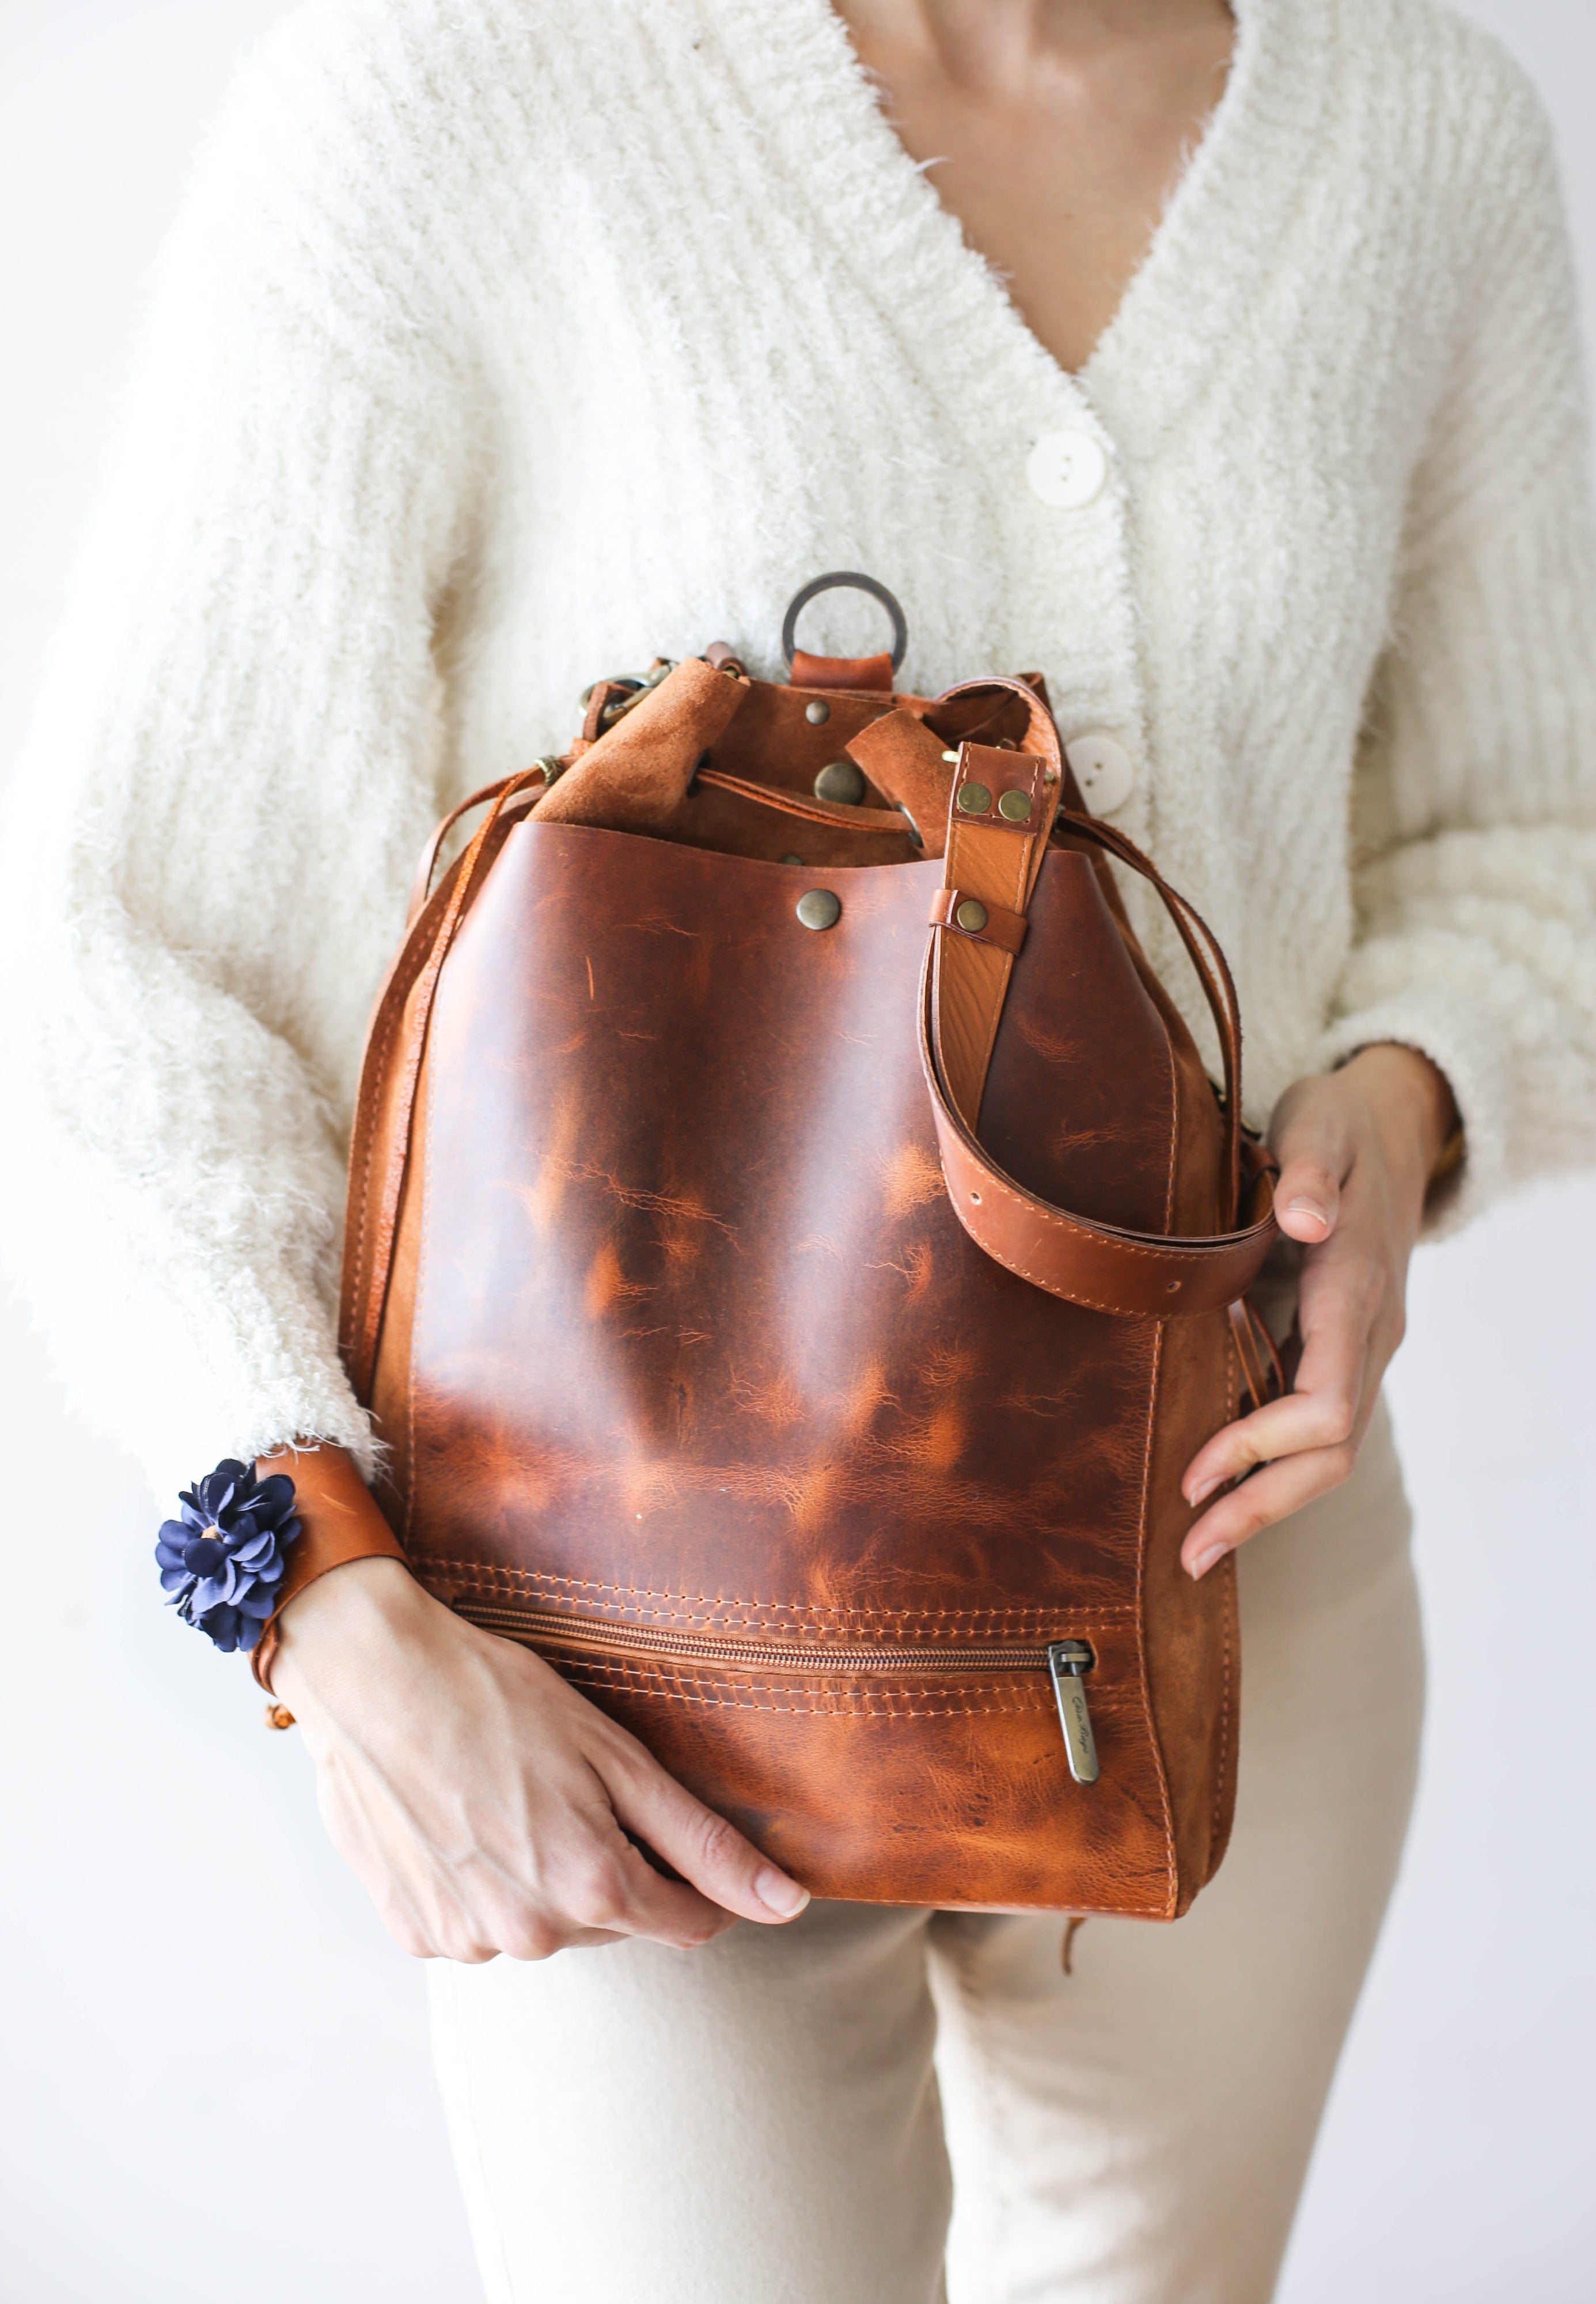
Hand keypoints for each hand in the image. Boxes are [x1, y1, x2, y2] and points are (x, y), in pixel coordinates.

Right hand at [270, 1555, 809, 1960]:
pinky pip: (478, 1921)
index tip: (672, 1829)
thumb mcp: (617, 1757)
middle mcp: (531, 1934)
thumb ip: (705, 1844)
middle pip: (614, 1920)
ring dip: (542, 1874)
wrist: (369, 1677)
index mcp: (593, 1891)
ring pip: (543, 1922)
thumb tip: (789, 1906)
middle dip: (611, 1864)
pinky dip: (481, 1881)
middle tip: (571, 1787)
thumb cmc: (497, 1698)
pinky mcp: (414, 1933)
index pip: (688, 1922)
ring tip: (509, 1796)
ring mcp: (466, 1940)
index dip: (694, 1877)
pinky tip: (462, 1818)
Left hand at [1180, 1043, 1456, 1577]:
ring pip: (1329, 1450)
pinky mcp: (1342, 1346)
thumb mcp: (1322, 1122)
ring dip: (1266, 1500)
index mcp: (1355, 1288)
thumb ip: (1311, 1166)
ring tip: (1198, 1545)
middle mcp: (1369, 1332)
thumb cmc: (1341, 1124)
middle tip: (1189, 1555)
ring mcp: (1362, 1345)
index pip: (1325, 1400)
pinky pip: (1317, 1425)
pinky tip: (1221, 1489)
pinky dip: (1273, 1466)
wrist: (1392, 1125)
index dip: (1261, 1445)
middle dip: (1262, 1506)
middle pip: (1332, 1450)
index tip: (1196, 1472)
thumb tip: (1304, 1213)